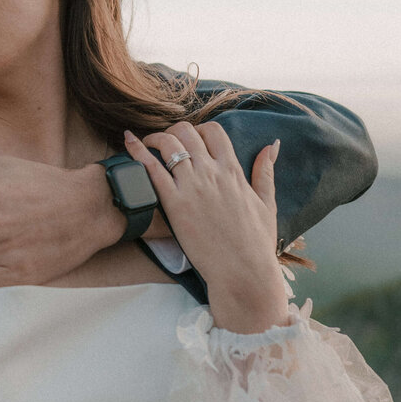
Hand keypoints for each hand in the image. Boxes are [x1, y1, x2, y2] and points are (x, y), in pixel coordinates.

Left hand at [126, 122, 288, 333]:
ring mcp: (192, 186)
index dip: (200, 129)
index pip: (214, 131)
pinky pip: (151, 168)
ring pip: (167, 144)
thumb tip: (272, 145)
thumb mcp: (267, 203)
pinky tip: (128, 141)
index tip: (192, 140)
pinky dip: (137, 151)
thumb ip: (265, 172)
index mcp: (233, 171)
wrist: (243, 271)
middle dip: (175, 132)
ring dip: (155, 138)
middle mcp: (211, 172)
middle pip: (186, 132)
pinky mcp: (174, 203)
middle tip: (167, 143)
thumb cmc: (256, 243)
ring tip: (148, 144)